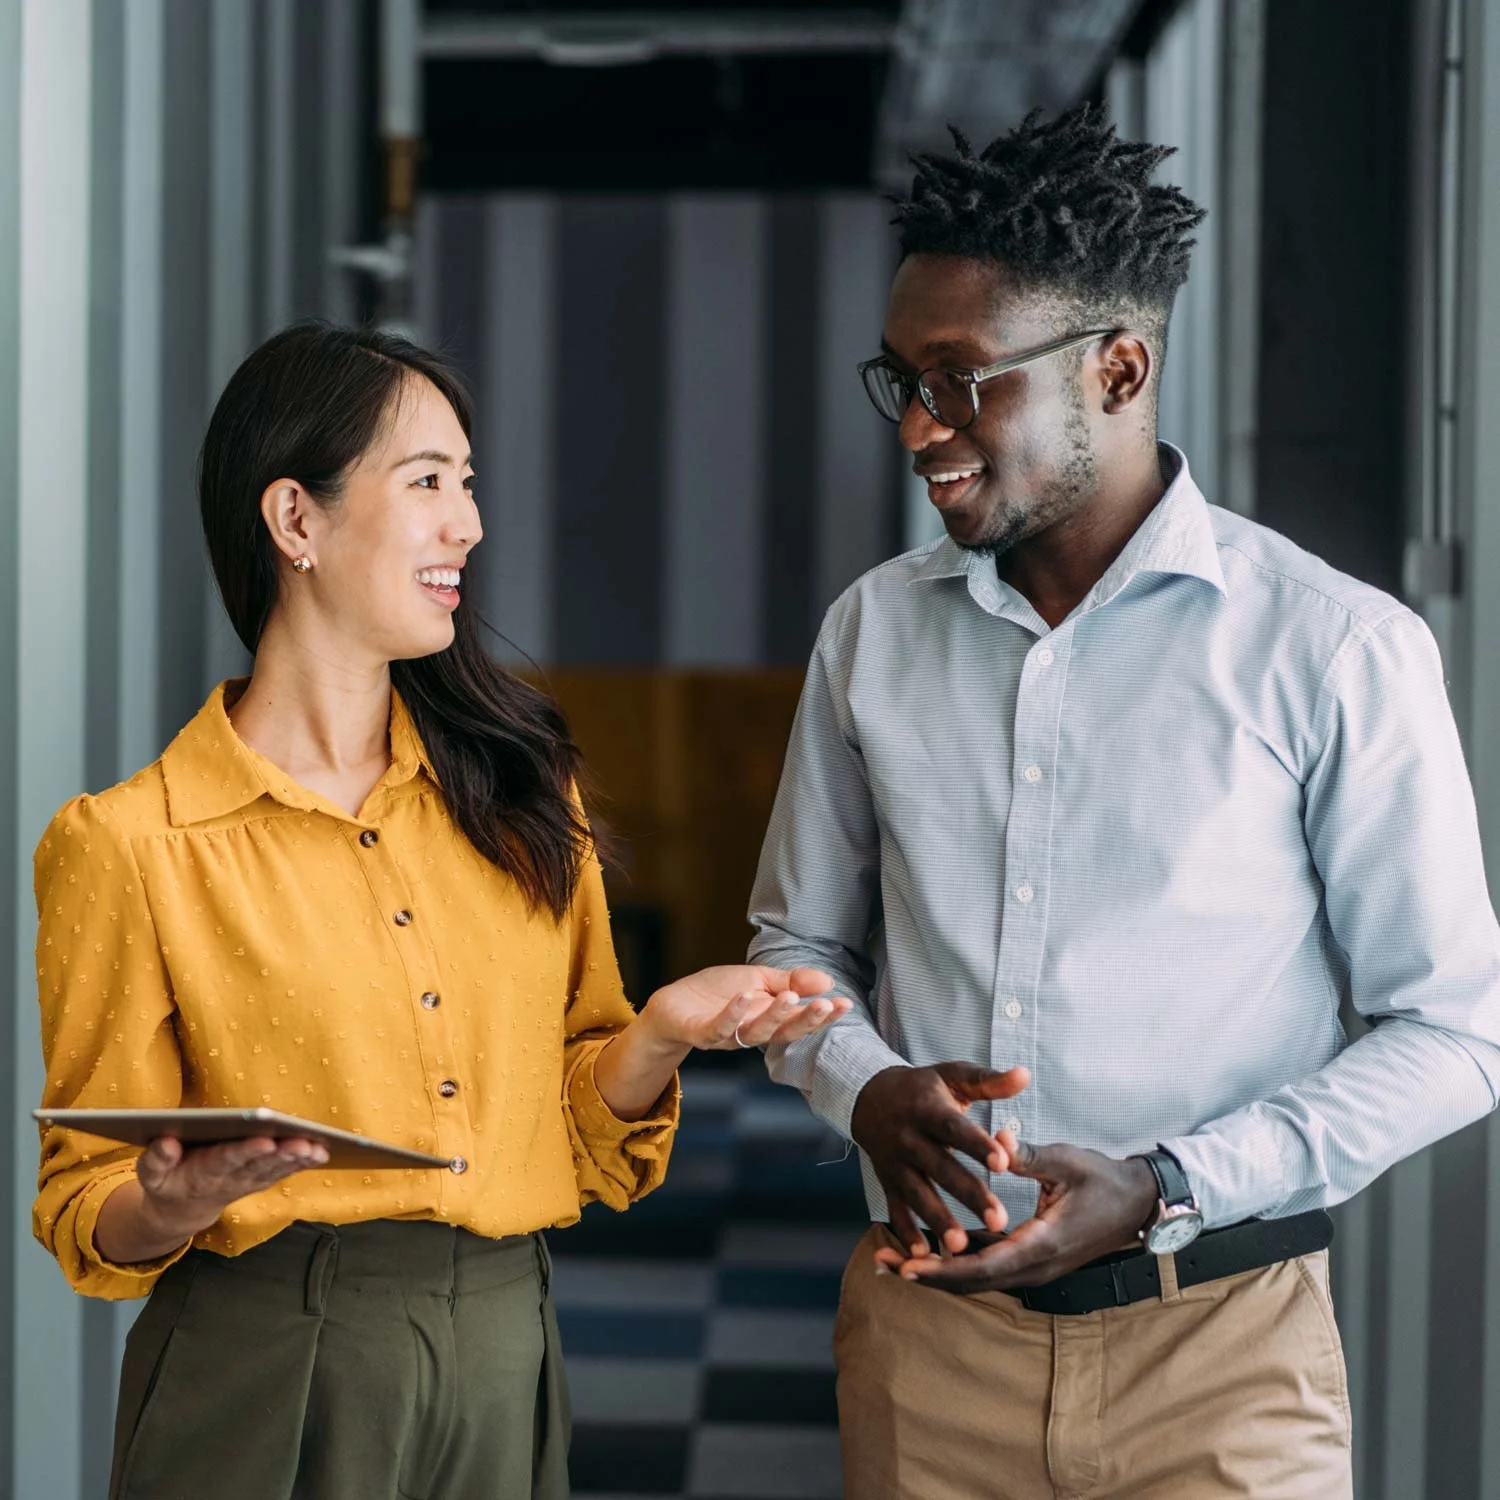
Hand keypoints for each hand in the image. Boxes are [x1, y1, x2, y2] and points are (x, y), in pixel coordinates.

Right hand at [135, 1135, 329, 1240]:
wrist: (181, 1210)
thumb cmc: (167, 1181)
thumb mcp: (151, 1174)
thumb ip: (156, 1159)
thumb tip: (166, 1142)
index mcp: (201, 1173)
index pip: (226, 1159)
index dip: (246, 1151)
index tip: (265, 1140)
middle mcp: (229, 1178)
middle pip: (258, 1164)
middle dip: (281, 1152)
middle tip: (303, 1141)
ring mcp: (246, 1181)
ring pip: (275, 1169)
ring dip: (297, 1159)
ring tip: (317, 1147)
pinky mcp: (259, 1180)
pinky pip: (282, 1172)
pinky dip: (302, 1163)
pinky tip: (321, 1152)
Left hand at [643, 965, 851, 1051]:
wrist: (673, 1004)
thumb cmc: (717, 994)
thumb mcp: (758, 980)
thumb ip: (791, 981)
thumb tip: (828, 981)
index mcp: (769, 1020)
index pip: (801, 1021)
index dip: (823, 1016)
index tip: (845, 1004)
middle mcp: (752, 1032)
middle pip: (784, 1032)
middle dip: (806, 1020)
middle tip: (824, 1004)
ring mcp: (727, 1034)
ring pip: (756, 1032)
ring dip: (774, 1016)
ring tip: (789, 997)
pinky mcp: (701, 1032)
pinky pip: (719, 1028)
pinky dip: (732, 1014)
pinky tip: (745, 997)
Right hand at [851, 1062, 1030, 1257]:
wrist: (869, 1097)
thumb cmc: (923, 1088)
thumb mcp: (952, 1076)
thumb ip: (988, 1082)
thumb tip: (1024, 1075)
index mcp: (928, 1109)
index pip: (954, 1128)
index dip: (977, 1145)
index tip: (1003, 1162)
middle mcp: (909, 1137)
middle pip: (940, 1168)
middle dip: (969, 1195)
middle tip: (1000, 1220)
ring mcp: (895, 1162)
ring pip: (918, 1194)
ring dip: (938, 1220)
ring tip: (962, 1248)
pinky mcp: (887, 1181)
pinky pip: (896, 1209)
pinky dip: (907, 1232)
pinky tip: (924, 1255)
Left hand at [875, 1139, 1158, 1292]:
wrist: (1137, 1203)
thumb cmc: (1103, 1180)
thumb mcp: (1067, 1162)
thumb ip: (1028, 1154)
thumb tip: (994, 1137)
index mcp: (1042, 1245)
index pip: (984, 1266)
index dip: (943, 1268)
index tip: (908, 1266)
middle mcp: (1034, 1266)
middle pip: (972, 1280)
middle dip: (928, 1275)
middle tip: (884, 1265)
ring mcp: (1033, 1266)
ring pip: (977, 1276)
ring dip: (937, 1270)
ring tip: (892, 1261)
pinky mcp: (1030, 1257)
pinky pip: (987, 1264)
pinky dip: (956, 1260)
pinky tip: (927, 1252)